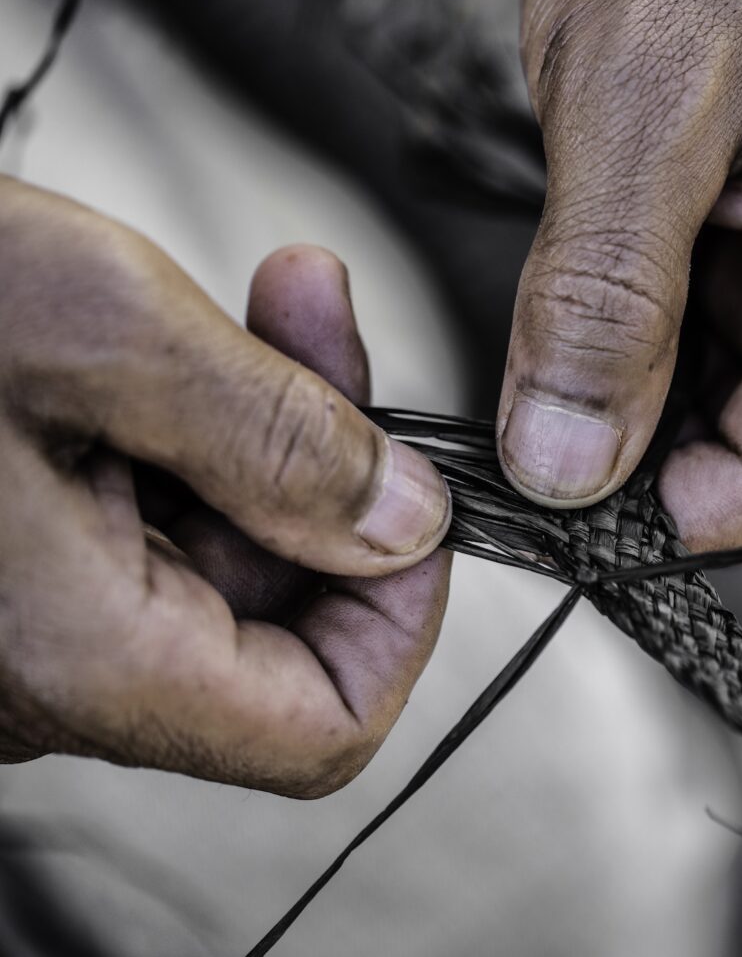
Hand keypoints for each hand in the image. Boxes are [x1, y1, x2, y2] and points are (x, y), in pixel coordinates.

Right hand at [0, 177, 450, 797]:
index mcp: (75, 655)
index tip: (415, 501)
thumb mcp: (93, 326)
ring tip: (276, 301)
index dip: (400, 619)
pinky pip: (153, 522)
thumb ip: (273, 439)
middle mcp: (49, 669)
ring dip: (270, 427)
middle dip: (334, 467)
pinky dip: (200, 432)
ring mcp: (28, 618)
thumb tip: (406, 522)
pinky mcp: (14, 562)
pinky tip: (193, 339)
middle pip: (283, 618)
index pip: (322, 726)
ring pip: (224, 556)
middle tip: (324, 325)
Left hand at [498, 0, 741, 547]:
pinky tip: (583, 293)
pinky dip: (618, 349)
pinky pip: (686, 358)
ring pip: (701, 418)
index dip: (647, 510)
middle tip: (523, 392)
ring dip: (614, 393)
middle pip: (735, 461)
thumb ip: (603, 302)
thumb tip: (566, 462)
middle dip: (622, 447)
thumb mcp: (637, 113)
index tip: (542, 486)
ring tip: (557, 313)